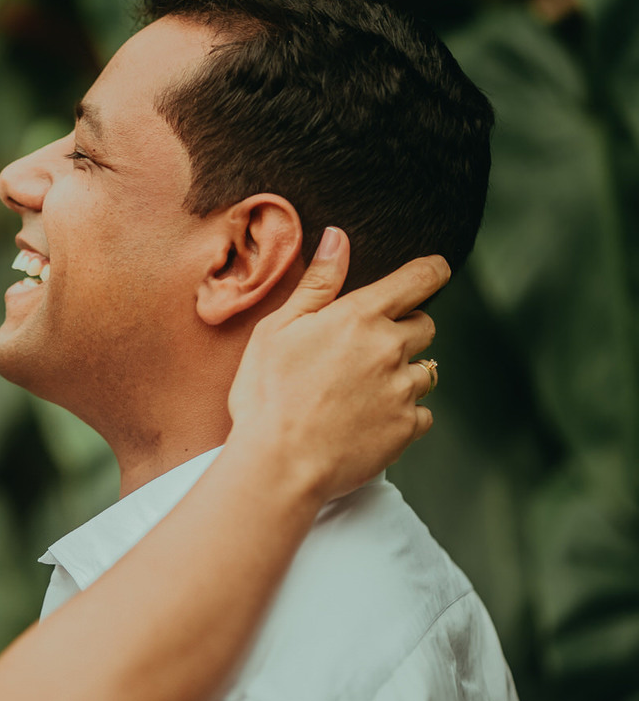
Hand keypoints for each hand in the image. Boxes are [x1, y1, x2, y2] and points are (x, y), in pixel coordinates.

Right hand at [227, 226, 448, 503]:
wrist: (278, 463)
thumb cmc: (266, 394)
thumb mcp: (277, 329)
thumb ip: (317, 284)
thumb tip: (338, 237)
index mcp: (360, 317)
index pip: (420, 279)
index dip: (431, 271)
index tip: (434, 271)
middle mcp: (391, 348)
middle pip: (425, 326)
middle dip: (404, 330)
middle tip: (364, 350)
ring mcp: (403, 390)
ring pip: (425, 371)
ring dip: (402, 374)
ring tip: (360, 392)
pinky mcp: (406, 428)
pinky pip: (421, 413)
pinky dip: (401, 414)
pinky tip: (366, 421)